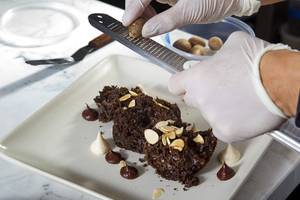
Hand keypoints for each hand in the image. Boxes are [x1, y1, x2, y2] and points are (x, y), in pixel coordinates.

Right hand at [122, 0, 260, 36]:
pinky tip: (153, 20)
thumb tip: (146, 31)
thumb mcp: (191, 11)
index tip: (127, 22)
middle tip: (136, 26)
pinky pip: (155, 1)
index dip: (133, 6)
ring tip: (146, 25)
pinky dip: (150, 12)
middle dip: (136, 9)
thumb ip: (166, 21)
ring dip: (142, 12)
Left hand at [168, 32, 288, 142]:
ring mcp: (212, 117)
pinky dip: (231, 123)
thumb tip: (217, 59)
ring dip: (220, 109)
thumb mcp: (234, 43)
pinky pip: (223, 129)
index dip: (182, 85)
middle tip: (223, 90)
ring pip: (210, 114)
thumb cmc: (258, 60)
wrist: (281, 82)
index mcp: (196, 78)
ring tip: (240, 100)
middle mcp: (199, 99)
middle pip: (193, 100)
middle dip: (204, 95)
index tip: (190, 85)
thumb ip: (217, 54)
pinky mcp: (226, 132)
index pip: (175, 85)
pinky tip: (244, 114)